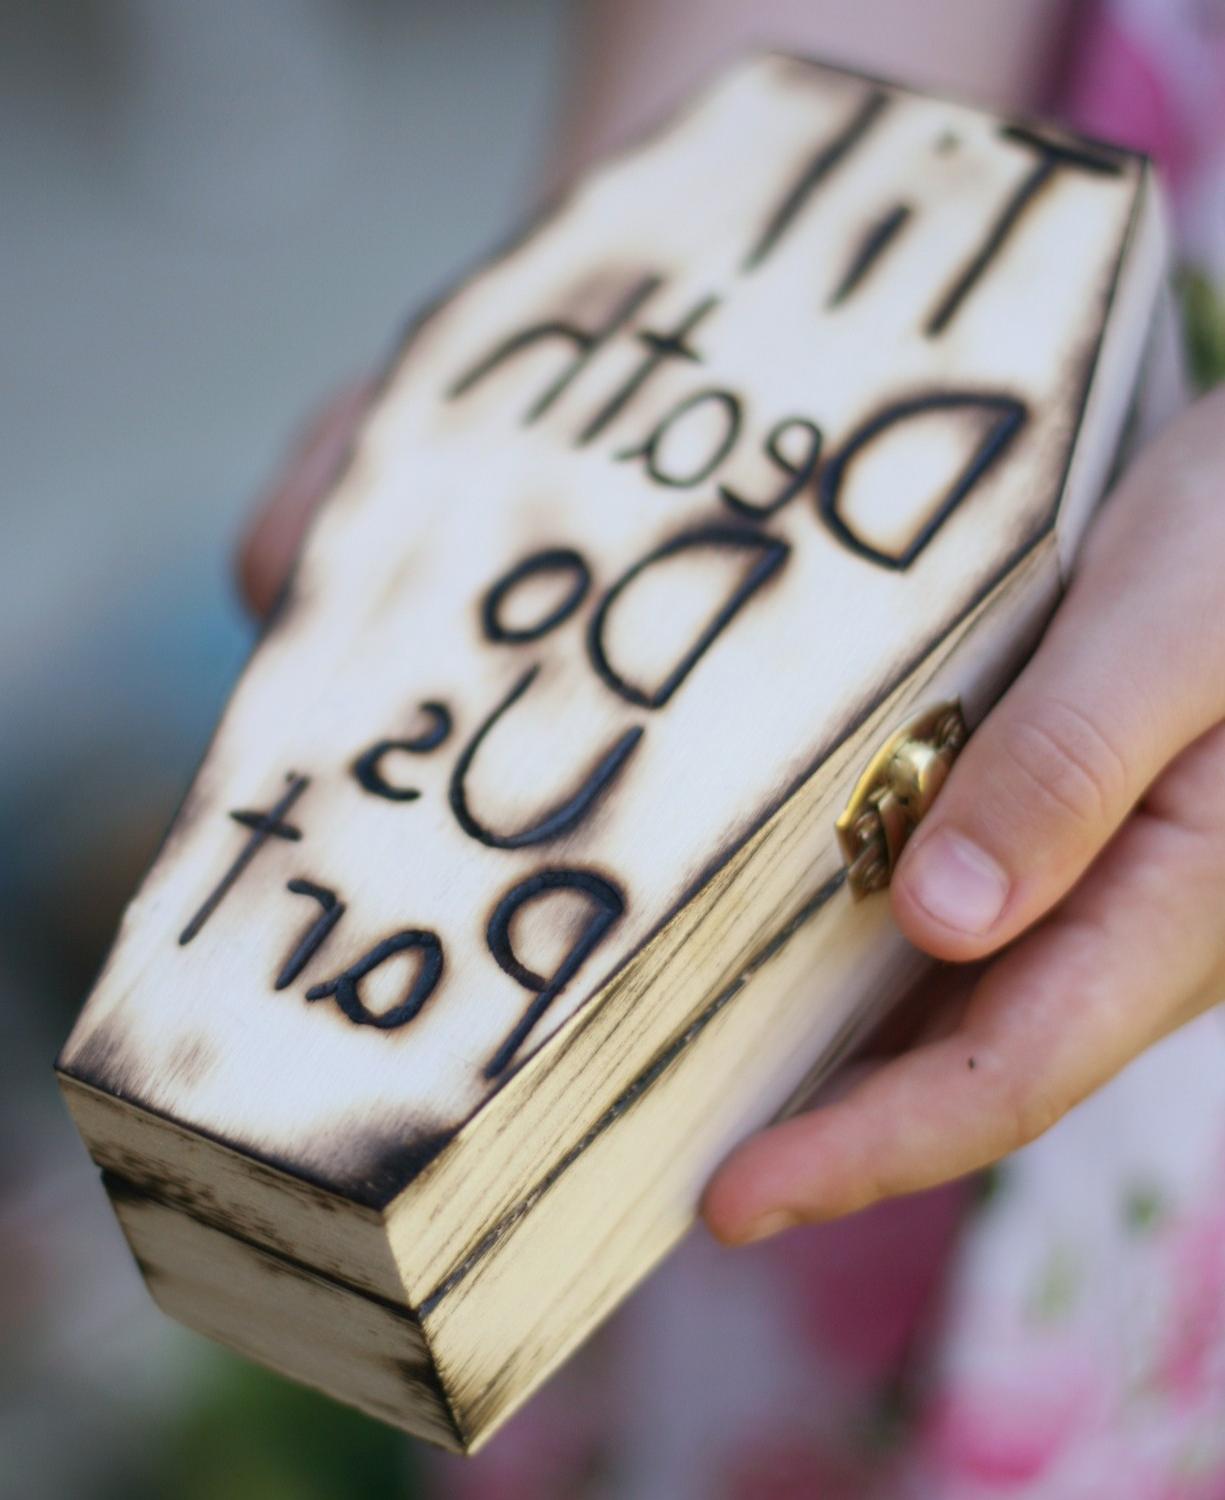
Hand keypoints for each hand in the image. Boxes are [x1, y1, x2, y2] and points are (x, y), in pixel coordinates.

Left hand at [702, 387, 1224, 1244]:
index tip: (730, 1199)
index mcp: (1177, 906)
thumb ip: (1069, 768)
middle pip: (960, 1066)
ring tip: (686, 1078)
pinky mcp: (1062, 837)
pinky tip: (769, 945)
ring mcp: (1094, 887)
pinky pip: (950, 925)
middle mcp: (1129, 925)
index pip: (1004, 1074)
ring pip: (948, 1007)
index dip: (865, 1149)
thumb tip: (943, 921)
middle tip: (658, 1157)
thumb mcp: (1168, 631)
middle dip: (822, 1131)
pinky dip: (856, 955)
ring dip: (827, 1056)